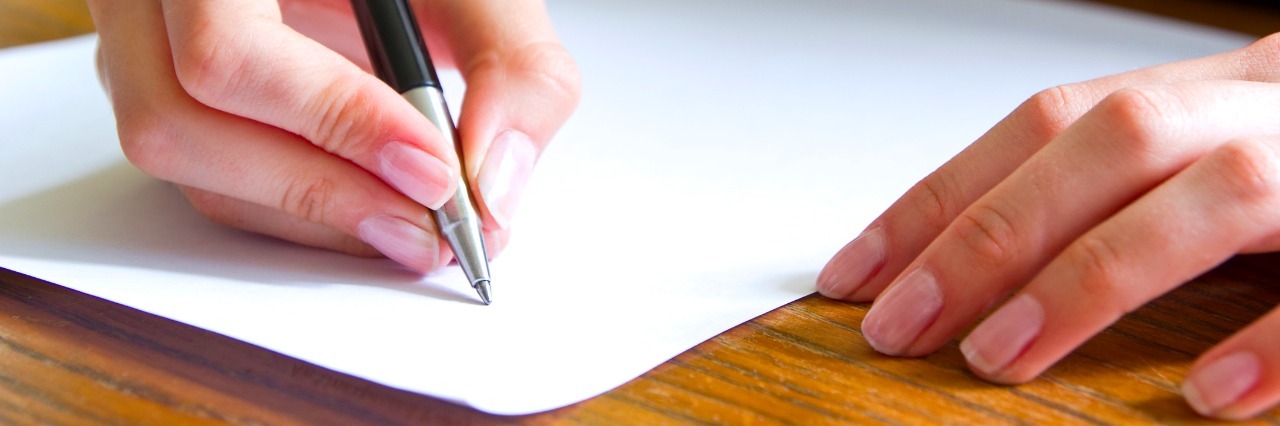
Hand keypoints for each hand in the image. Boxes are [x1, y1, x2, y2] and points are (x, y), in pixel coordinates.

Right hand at [86, 0, 580, 270]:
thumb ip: (508, 61)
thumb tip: (495, 185)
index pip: (227, 49)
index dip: (334, 120)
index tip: (434, 171)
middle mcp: (150, 0)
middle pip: (180, 120)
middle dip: (324, 190)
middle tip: (432, 225)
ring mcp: (138, 47)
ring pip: (181, 161)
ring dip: (309, 214)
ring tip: (414, 228)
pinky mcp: (161, 93)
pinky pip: (203, 175)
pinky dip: (295, 208)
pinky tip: (373, 210)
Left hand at [818, 34, 1279, 419]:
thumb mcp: (1214, 165)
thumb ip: (1115, 201)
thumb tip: (971, 272)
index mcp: (1212, 92)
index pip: (1050, 122)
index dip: (944, 195)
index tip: (857, 273)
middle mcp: (1265, 106)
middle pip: (1114, 139)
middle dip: (991, 233)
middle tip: (903, 325)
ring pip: (1219, 190)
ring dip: (1090, 277)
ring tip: (998, 356)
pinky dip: (1269, 341)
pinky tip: (1205, 394)